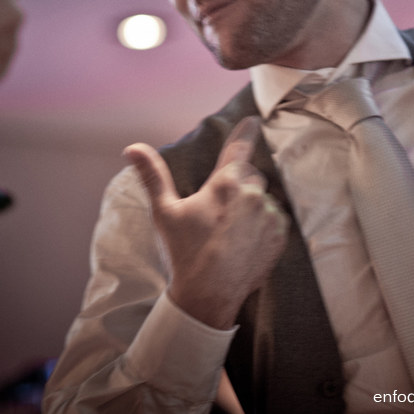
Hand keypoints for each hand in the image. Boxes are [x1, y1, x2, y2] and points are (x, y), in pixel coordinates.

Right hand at [126, 117, 287, 329]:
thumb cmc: (183, 251)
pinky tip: (246, 239)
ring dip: (252, 205)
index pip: (240, 147)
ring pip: (264, 197)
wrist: (208, 294)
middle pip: (251, 175)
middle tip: (220, 208)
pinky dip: (264, 224)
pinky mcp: (281, 234)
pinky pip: (276, 218)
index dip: (247, 131)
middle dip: (238, 185)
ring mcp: (269, 215)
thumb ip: (153, 175)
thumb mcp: (164, 212)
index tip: (254, 119)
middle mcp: (252, 194)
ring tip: (231, 229)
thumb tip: (132, 147)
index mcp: (225, 184)